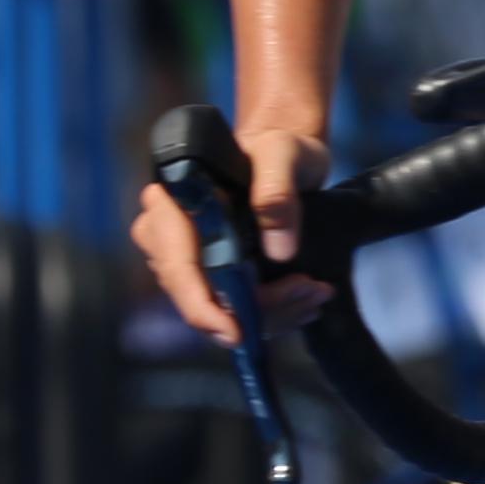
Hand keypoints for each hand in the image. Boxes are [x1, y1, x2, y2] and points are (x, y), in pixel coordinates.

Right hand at [130, 112, 332, 342]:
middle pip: (199, 295)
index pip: (177, 265)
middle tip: (310, 292)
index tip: (235, 333)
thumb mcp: (284, 154)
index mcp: (172, 202)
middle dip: (256, 309)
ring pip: (219, 308)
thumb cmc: (279, 150)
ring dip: (272, 312)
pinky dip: (273, 312)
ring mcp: (187, 257)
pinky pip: (232, 308)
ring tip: (317, 292)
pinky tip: (305, 300)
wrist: (287, 157)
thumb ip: (278, 190)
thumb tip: (279, 251)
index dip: (200, 305)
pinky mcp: (210, 272)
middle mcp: (167, 234)